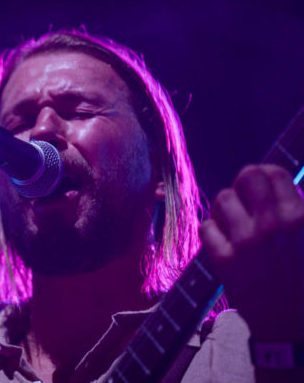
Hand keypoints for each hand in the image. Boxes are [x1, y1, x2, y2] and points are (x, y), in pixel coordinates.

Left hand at [199, 164, 303, 340]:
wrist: (291, 326)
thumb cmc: (303, 280)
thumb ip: (300, 210)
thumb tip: (281, 184)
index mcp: (301, 218)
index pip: (273, 173)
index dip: (265, 176)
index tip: (263, 187)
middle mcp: (273, 225)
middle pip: (246, 176)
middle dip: (244, 185)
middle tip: (246, 200)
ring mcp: (246, 242)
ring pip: (222, 198)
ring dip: (226, 208)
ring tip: (234, 223)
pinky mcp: (224, 260)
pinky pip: (206, 227)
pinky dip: (212, 232)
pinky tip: (223, 241)